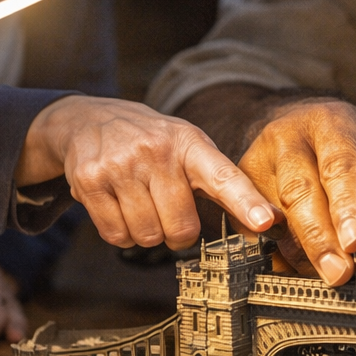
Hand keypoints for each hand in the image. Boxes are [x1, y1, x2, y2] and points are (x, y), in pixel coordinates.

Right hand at [17, 95, 275, 248]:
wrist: (88, 119)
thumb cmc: (152, 143)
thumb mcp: (189, 147)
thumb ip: (223, 183)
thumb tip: (266, 223)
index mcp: (190, 144)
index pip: (224, 176)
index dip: (247, 202)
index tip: (267, 221)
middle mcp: (157, 151)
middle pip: (181, 227)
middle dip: (177, 233)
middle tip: (167, 212)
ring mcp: (121, 165)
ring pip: (147, 235)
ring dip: (146, 233)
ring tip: (138, 203)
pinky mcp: (90, 181)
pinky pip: (116, 235)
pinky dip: (121, 233)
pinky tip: (117, 206)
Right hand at [239, 99, 355, 286]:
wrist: (302, 126)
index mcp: (334, 125)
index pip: (341, 166)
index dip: (347, 206)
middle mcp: (288, 139)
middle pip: (299, 192)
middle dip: (319, 238)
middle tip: (340, 275)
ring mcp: (256, 163)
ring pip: (273, 217)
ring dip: (300, 254)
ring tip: (327, 279)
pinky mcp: (236, 192)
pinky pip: (252, 232)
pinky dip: (277, 257)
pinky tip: (300, 272)